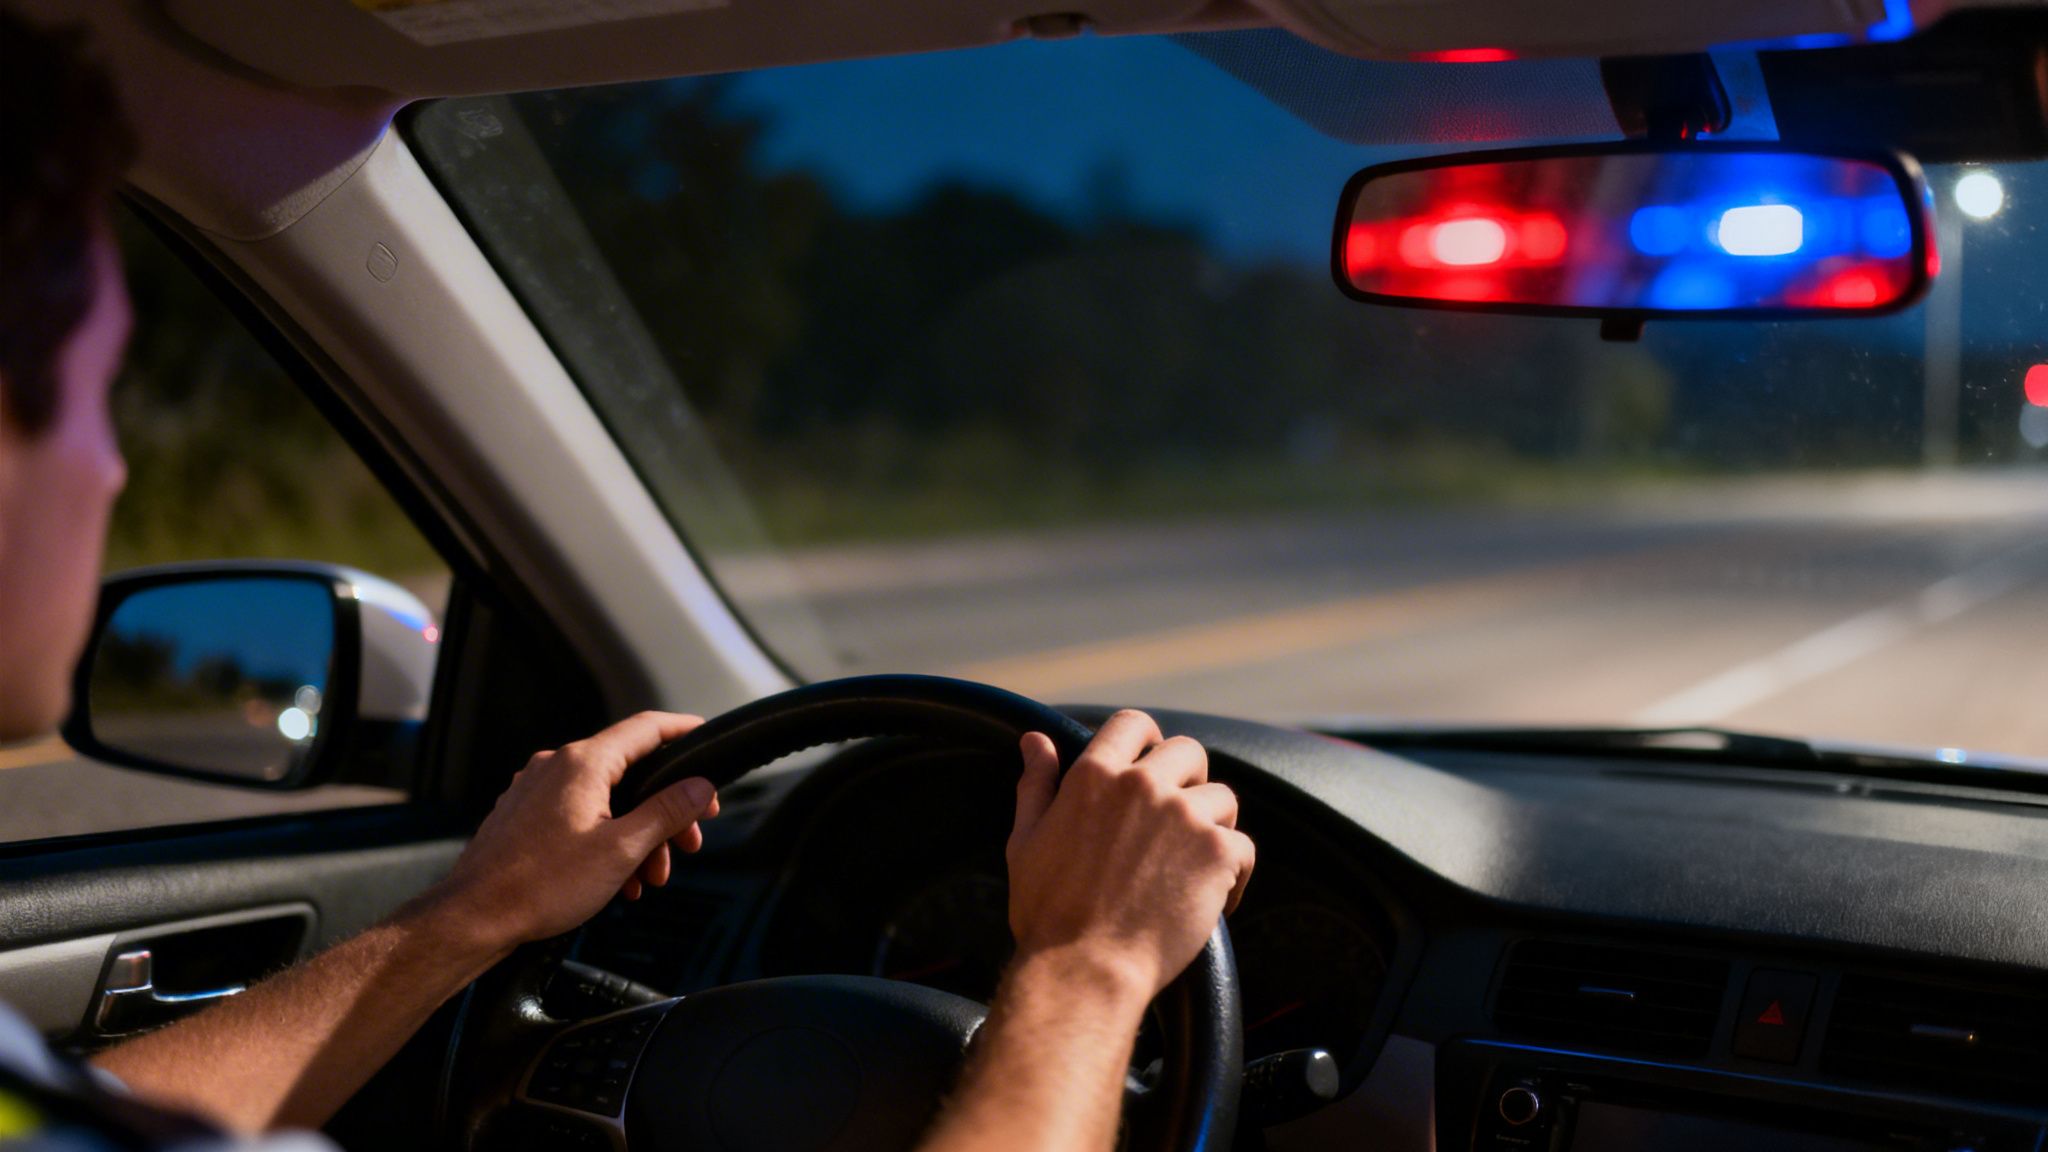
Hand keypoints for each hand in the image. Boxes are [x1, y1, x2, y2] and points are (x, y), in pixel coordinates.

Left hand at [423, 711, 720, 953]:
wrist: (475, 917)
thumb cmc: (539, 886)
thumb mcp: (621, 850)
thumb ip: (666, 813)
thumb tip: (699, 788)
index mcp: (582, 764)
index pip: (646, 728)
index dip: (682, 730)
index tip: (704, 735)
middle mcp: (556, 767)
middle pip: (630, 772)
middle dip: (665, 809)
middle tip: (687, 841)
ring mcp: (536, 790)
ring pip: (605, 799)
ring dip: (636, 834)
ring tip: (647, 876)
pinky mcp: (525, 815)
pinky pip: (579, 815)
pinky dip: (605, 838)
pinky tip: (615, 878)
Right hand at [1004, 710, 1253, 1000]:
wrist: (1085, 969)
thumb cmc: (1048, 913)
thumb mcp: (1026, 841)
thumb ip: (1037, 784)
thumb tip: (1036, 739)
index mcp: (1095, 776)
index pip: (1133, 724)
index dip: (1147, 738)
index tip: (1152, 761)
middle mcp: (1143, 785)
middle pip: (1188, 752)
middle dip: (1189, 779)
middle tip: (1179, 821)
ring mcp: (1185, 816)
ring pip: (1222, 799)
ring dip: (1214, 827)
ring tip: (1197, 866)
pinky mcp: (1217, 852)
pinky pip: (1243, 846)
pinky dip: (1234, 873)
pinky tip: (1215, 899)